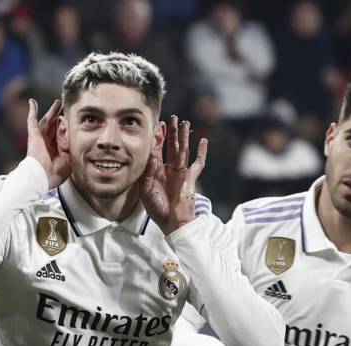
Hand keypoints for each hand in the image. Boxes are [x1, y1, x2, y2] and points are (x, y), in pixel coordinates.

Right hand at [27, 98, 70, 187]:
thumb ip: (71, 149)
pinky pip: (32, 120)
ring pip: (47, 120)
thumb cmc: (55, 173)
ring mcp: (40, 137)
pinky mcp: (34, 134)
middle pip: (55, 125)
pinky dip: (32, 110)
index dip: (67, 128)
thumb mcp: (69, 160)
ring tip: (58, 103)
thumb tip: (73, 137)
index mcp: (56, 149)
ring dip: (52, 111)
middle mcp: (48, 142)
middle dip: (60, 116)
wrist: (43, 175)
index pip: (62, 135)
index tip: (73, 121)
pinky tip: (32, 102)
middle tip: (65, 108)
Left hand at [139, 115, 206, 234]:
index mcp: (156, 172)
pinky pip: (198, 163)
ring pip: (183, 150)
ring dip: (184, 137)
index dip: (157, 138)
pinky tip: (204, 141)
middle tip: (171, 118)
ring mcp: (181, 173)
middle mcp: (168, 170)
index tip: (158, 125)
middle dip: (171, 132)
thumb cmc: (157, 209)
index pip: (156, 150)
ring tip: (185, 123)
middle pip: (171, 146)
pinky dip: (202, 152)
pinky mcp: (191, 178)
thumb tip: (152, 154)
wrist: (173, 222)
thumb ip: (148, 171)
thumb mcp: (146, 189)